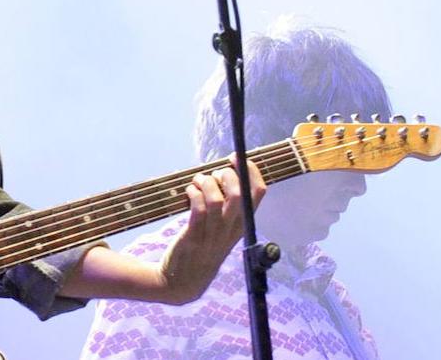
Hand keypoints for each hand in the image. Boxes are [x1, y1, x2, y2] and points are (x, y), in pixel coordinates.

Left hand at [158, 156, 265, 302]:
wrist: (182, 282)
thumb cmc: (202, 248)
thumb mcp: (222, 230)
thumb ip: (225, 206)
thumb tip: (221, 173)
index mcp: (241, 225)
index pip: (258, 194)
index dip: (251, 170)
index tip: (236, 158)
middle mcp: (231, 230)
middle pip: (241, 194)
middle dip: (226, 175)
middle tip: (213, 174)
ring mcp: (213, 235)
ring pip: (217, 200)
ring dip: (206, 183)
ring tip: (197, 182)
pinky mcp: (194, 238)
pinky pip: (198, 210)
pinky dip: (194, 194)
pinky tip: (189, 192)